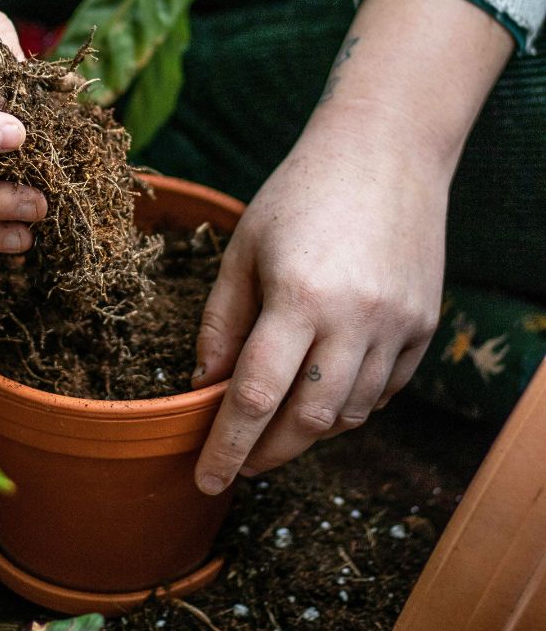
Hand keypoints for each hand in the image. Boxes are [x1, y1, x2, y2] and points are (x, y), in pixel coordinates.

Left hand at [191, 111, 446, 493]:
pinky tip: (325, 390)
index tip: (207, 479)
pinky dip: (351, 403)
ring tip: (279, 424)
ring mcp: (399, 324)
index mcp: (298, 295)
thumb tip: (206, 386)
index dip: (227, 446)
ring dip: (310, 430)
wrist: (386, 151)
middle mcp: (356, 318)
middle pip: (309, 420)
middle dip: (269, 453)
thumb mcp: (243, 249)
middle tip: (241, 462)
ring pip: (352, 413)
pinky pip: (386, 390)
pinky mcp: (425, 325)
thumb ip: (222, 322)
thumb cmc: (300, 194)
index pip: (256, 395)